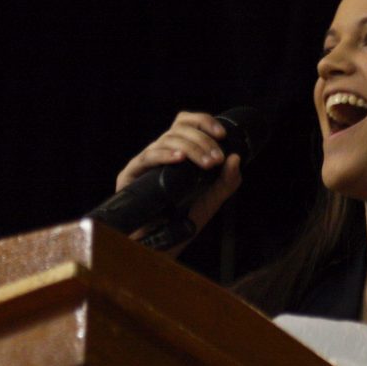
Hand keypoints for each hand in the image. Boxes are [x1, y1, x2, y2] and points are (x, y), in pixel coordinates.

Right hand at [117, 111, 241, 252]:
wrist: (161, 244)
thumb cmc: (184, 219)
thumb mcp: (212, 200)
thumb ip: (227, 181)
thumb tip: (236, 158)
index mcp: (178, 151)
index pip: (187, 123)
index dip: (204, 121)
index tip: (222, 134)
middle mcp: (161, 152)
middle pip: (179, 129)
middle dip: (202, 141)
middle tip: (216, 159)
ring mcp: (146, 162)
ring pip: (166, 139)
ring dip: (190, 148)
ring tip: (205, 163)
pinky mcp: (130, 175)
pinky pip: (147, 157)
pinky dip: (165, 155)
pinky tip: (179, 159)